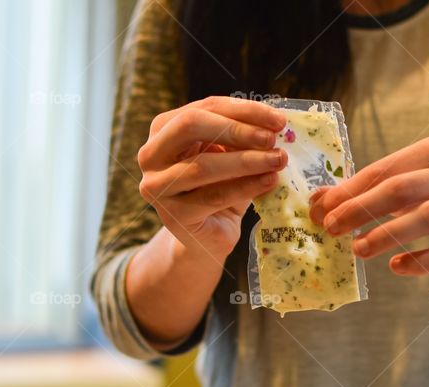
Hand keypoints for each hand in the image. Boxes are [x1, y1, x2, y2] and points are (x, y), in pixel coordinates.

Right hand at [137, 96, 287, 259]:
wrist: (207, 235)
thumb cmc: (220, 187)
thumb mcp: (229, 154)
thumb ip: (241, 136)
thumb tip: (273, 122)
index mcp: (163, 128)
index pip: (205, 107)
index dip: (243, 110)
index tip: (278, 119)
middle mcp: (150, 154)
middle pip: (190, 126)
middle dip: (237, 130)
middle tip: (272, 138)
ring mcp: (156, 186)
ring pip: (203, 166)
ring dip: (246, 160)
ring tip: (278, 160)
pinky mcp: (172, 216)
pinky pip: (213, 197)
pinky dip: (245, 187)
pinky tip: (269, 181)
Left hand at [309, 136, 428, 274]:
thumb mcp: (405, 182)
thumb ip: (364, 190)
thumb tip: (316, 203)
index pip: (386, 169)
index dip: (351, 190)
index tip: (321, 210)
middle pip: (404, 189)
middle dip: (363, 209)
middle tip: (331, 229)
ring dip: (388, 235)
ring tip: (358, 250)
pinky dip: (422, 261)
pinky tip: (396, 267)